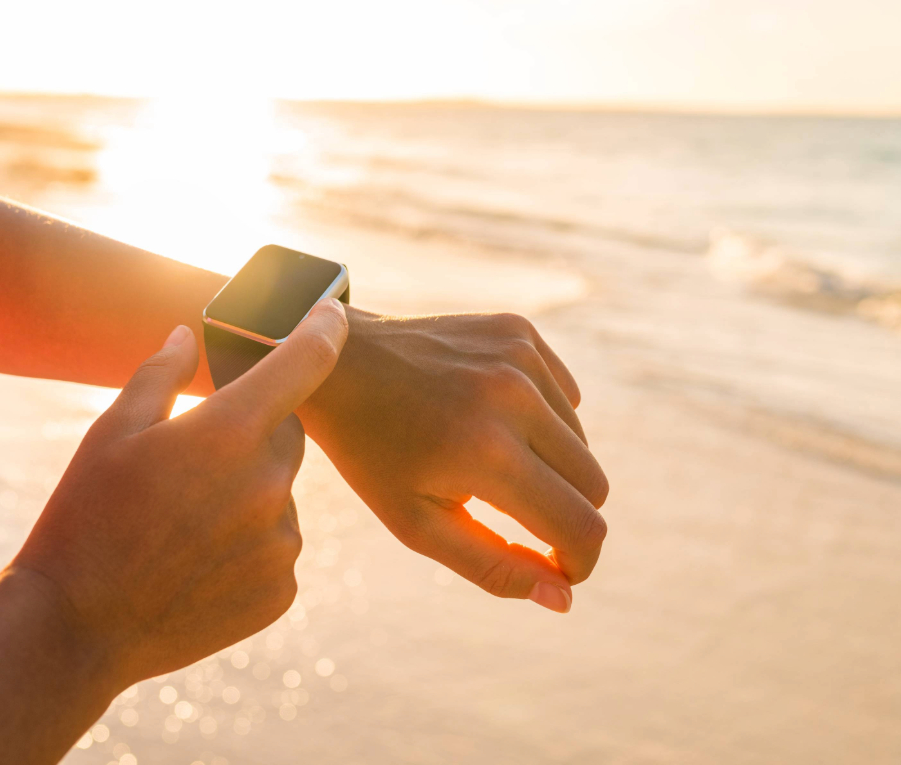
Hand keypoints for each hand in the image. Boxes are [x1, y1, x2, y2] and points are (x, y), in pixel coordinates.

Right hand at [15, 298, 348, 685]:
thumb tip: (187, 333)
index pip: (304, 362)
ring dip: (250, 495)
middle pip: (288, 435)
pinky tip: (198, 561)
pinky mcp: (281, 590)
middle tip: (196, 461)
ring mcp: (280, 542)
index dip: (322, 329)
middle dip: (252, 434)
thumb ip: (160, 373)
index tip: (331, 313)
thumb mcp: (112, 431)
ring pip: (281, 495)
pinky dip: (250, 545)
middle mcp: (269, 484)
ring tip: (185, 523)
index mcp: (229, 432)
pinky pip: (277, 547)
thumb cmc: (86, 516)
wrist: (77, 627)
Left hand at [300, 309, 606, 612]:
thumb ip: (494, 567)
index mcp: (486, 452)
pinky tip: (491, 419)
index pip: (580, 527)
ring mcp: (518, 355)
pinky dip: (543, 419)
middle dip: (566, 516)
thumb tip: (565, 599)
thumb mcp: (417, 524)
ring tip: (488, 463)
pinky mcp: (518, 329)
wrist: (334, 363)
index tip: (557, 571)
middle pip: (593, 485)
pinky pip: (566, 396)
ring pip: (582, 442)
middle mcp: (513, 397)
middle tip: (519, 520)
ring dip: (551, 466)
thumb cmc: (371, 453)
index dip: (577, 562)